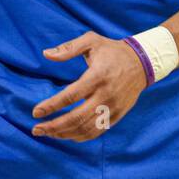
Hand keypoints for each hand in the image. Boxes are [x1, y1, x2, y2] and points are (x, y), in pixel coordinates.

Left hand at [32, 32, 149, 141]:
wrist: (143, 62)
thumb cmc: (113, 51)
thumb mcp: (91, 41)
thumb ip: (68, 48)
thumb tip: (46, 54)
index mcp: (97, 76)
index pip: (70, 96)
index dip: (51, 106)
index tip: (36, 112)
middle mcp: (105, 94)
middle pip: (76, 118)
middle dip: (54, 126)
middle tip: (36, 129)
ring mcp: (113, 107)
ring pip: (86, 129)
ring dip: (64, 134)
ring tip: (48, 133)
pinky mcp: (118, 115)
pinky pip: (97, 131)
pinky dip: (80, 137)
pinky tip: (66, 135)